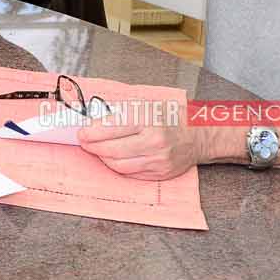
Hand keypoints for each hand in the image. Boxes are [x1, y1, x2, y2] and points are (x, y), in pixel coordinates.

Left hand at [78, 122, 202, 180]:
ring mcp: (157, 160)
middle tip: (84, 142)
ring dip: (103, 158)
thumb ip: (121, 113)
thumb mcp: (146, 105)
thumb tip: (94, 121)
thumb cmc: (169, 116)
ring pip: (119, 165)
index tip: (81, 132)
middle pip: (112, 150)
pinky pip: (130, 174)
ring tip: (97, 150)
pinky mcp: (159, 173)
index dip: (92, 132)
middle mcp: (154, 142)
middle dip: (93, 146)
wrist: (197, 134)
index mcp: (149, 119)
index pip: (112, 128)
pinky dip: (117, 166)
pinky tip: (113, 158)